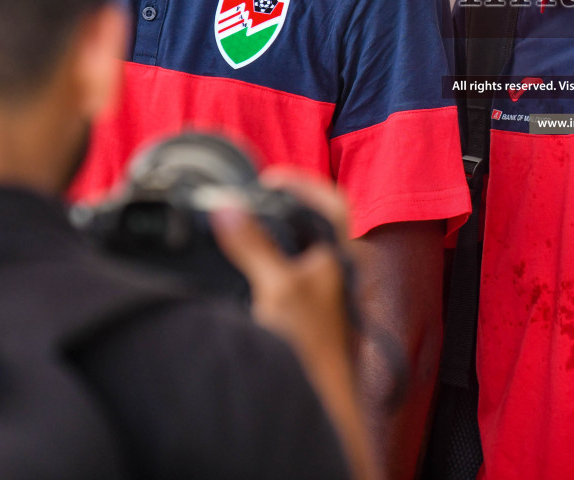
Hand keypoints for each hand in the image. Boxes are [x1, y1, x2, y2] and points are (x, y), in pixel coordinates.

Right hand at [213, 170, 379, 479]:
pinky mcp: (311, 312)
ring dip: (276, 234)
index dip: (305, 182)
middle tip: (255, 196)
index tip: (271, 177)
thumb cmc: (312, 346)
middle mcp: (341, 269)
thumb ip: (253, 244)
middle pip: (317, 222)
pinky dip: (271, 261)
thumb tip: (229, 207)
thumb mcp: (277, 286)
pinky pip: (291, 273)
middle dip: (286, 206)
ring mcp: (327, 292)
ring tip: (245, 224)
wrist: (319, 397)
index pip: (334, 201)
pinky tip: (248, 265)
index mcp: (344, 254)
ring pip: (303, 248)